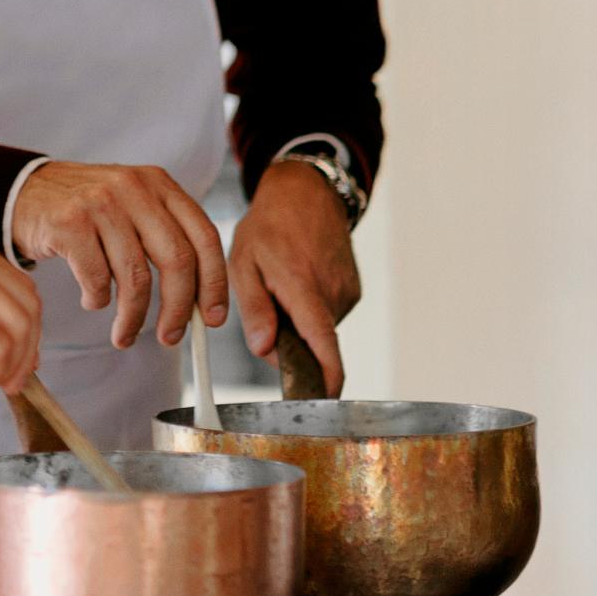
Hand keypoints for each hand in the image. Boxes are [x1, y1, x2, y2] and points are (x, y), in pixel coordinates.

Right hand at [10, 162, 228, 349]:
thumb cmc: (86, 209)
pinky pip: (97, 280)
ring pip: (135, 277)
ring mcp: (100, 203)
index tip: (211, 318)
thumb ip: (165, 238)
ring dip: (133, 318)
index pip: (204, 236)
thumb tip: (200, 301)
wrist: (24, 190)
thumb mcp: (133, 205)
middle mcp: (133, 188)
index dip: (214, 282)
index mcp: (159, 183)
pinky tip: (92, 300)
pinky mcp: (68, 223)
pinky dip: (97, 301)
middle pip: (176, 260)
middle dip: (178, 309)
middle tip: (171, 337)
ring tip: (124, 334)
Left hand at [229, 161, 361, 394]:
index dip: (326, 378)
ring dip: (299, 322)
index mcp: (303, 288)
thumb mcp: (244, 262)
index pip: (323, 344)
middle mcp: (333, 293)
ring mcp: (347, 291)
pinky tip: (297, 280)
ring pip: (320, 328)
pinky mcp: (353, 289)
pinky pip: (328, 312)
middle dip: (291, 342)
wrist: (306, 193)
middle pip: (315, 342)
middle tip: (266, 310)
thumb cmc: (269, 225)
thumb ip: (254, 308)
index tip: (323, 402)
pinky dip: (310, 309)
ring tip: (281, 285)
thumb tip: (264, 349)